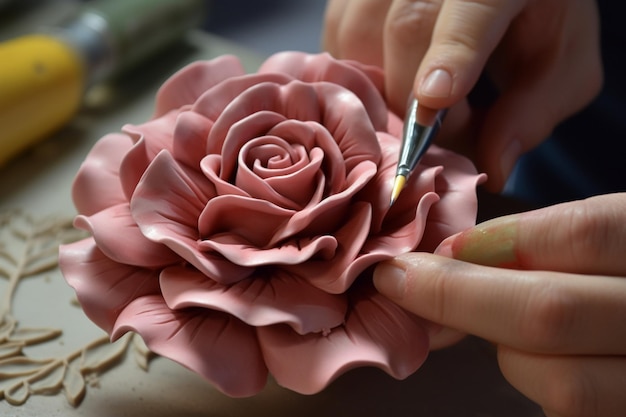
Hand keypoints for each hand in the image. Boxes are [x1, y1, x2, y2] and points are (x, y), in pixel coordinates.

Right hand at [322, 0, 602, 190]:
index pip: (472, 8)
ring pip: (358, 34)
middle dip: (418, 101)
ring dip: (382, 90)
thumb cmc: (537, 18)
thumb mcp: (560, 65)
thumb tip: (491, 167)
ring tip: (420, 107)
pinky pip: (336, 39)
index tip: (434, 103)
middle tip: (449, 132)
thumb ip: (531, 115)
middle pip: (405, 27)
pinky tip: (388, 85)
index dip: (451, 55)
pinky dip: (358, 77)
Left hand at [373, 193, 625, 416]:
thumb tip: (462, 254)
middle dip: (459, 295)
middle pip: (551, 312)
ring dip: (503, 350)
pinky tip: (529, 357)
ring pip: (559, 382)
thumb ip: (565, 239)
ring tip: (490, 324)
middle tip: (402, 281)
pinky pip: (575, 413)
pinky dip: (536, 382)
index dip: (497, 239)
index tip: (437, 245)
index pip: (584, 233)